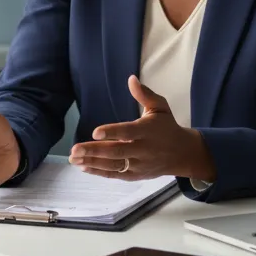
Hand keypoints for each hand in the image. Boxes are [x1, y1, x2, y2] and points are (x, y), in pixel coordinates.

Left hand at [69, 75, 214, 180]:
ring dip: (92, 163)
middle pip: (117, 152)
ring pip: (114, 166)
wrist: (182, 153)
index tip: (95, 132)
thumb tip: (131, 79)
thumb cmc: (167, 126)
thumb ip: (145, 94)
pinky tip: (84, 167)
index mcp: (147, 131)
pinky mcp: (135, 175)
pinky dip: (99, 172)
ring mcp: (139, 165)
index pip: (128, 132)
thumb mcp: (160, 107)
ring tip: (73, 159)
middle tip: (74, 149)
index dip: (112, 132)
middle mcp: (143, 150)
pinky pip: (115, 175)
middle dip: (94, 151)